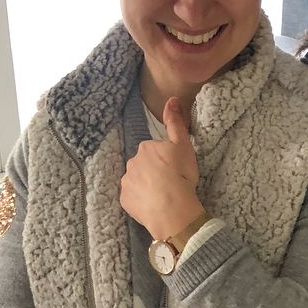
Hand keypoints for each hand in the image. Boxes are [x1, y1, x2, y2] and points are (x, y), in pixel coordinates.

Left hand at [120, 97, 202, 239]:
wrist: (172, 208)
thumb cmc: (180, 175)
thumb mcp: (182, 145)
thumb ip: (175, 122)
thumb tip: (171, 99)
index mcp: (145, 148)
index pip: (154, 151)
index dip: (166, 160)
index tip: (175, 169)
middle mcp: (132, 162)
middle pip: (143, 165)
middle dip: (153, 172)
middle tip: (170, 182)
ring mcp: (126, 182)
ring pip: (137, 181)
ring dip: (146, 186)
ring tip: (162, 196)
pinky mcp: (125, 200)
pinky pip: (133, 198)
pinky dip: (141, 201)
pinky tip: (153, 205)